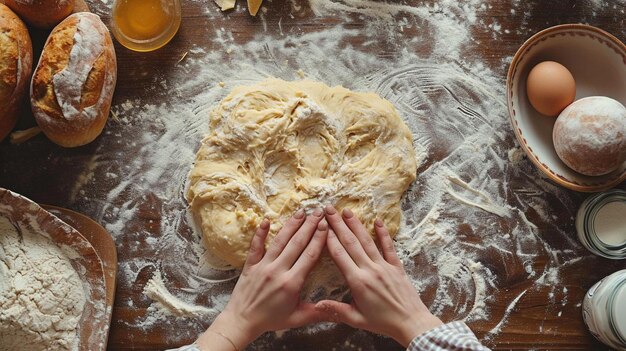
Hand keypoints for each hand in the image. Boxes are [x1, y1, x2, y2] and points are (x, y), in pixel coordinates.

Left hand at [197, 209, 328, 350]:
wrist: (242, 322)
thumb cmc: (270, 320)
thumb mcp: (297, 318)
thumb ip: (317, 313)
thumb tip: (337, 311)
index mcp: (292, 282)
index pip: (309, 255)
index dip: (319, 238)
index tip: (326, 225)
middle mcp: (278, 271)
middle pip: (297, 243)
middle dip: (309, 225)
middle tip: (318, 211)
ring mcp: (263, 266)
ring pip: (279, 241)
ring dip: (291, 225)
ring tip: (301, 211)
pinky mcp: (250, 264)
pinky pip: (256, 246)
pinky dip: (260, 232)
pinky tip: (266, 219)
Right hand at [315, 205, 442, 346]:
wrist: (411, 323)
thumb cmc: (383, 323)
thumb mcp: (356, 319)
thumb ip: (336, 310)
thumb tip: (316, 305)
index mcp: (358, 282)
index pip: (340, 255)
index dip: (329, 239)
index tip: (321, 226)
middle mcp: (370, 270)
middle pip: (351, 243)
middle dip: (338, 225)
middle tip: (329, 210)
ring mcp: (384, 266)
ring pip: (367, 241)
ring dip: (356, 225)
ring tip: (346, 211)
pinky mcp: (396, 266)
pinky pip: (389, 247)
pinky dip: (383, 233)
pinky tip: (378, 220)